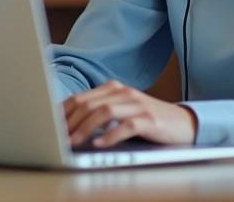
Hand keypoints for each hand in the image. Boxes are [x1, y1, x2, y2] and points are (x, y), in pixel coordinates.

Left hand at [62, 80, 197, 147]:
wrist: (184, 123)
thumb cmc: (149, 120)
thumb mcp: (122, 112)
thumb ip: (100, 113)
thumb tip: (69, 125)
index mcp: (114, 89)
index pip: (81, 98)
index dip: (63, 112)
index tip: (50, 125)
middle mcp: (124, 93)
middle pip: (89, 104)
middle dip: (70, 122)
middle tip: (58, 137)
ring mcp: (137, 104)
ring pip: (104, 112)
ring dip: (85, 129)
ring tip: (73, 142)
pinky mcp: (149, 119)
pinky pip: (126, 125)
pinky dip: (110, 135)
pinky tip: (99, 144)